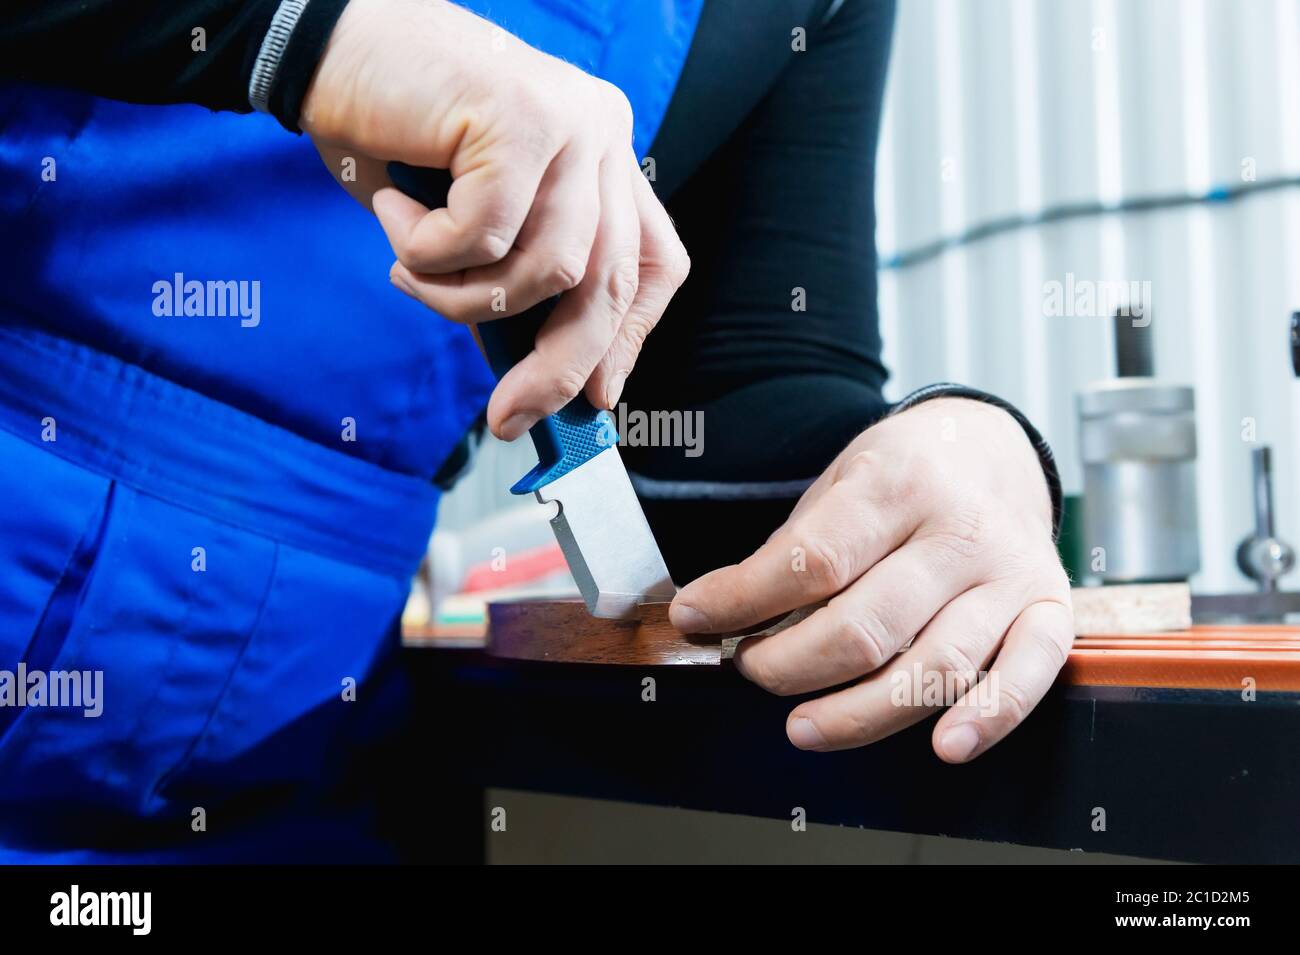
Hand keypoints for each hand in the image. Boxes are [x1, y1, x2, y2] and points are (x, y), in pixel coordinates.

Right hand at [302, 0, 688, 438]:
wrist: (330, 44)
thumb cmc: (397, 137)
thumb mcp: (478, 220)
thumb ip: (520, 278)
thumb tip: (547, 380)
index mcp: (604, 155)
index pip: (656, 262)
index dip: (630, 336)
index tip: (597, 394)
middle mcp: (601, 133)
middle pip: (609, 283)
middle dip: (558, 366)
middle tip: (508, 417)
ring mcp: (569, 121)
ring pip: (548, 269)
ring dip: (464, 295)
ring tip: (409, 270)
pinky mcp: (519, 117)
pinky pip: (485, 235)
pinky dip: (428, 248)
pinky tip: (392, 209)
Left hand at [670, 397, 1071, 761]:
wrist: (992, 448)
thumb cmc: (902, 475)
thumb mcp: (838, 483)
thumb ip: (794, 550)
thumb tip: (726, 616)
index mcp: (896, 483)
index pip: (812, 560)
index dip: (742, 600)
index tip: (696, 618)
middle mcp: (958, 529)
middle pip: (867, 627)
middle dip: (789, 665)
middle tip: (752, 669)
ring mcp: (1008, 573)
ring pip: (936, 666)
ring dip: (859, 712)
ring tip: (801, 725)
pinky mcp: (1049, 608)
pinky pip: (1029, 674)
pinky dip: (990, 718)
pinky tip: (945, 745)